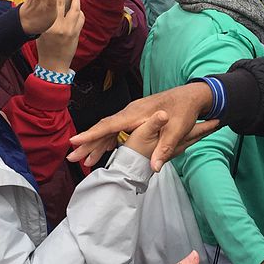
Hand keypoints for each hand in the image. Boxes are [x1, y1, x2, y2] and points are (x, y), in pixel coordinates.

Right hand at [35, 0, 84, 73]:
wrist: (54, 65)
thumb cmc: (44, 49)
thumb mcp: (41, 33)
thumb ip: (47, 19)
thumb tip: (50, 4)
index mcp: (49, 26)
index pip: (52, 5)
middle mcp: (61, 26)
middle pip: (63, 4)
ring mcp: (71, 30)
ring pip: (76, 10)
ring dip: (76, 0)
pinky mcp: (77, 34)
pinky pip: (81, 19)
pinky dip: (80, 12)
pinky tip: (78, 9)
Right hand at [68, 82, 217, 169]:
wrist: (190, 96)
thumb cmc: (184, 111)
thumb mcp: (178, 130)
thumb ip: (164, 147)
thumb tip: (155, 167)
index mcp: (138, 114)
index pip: (110, 125)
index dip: (92, 134)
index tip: (75, 141)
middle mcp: (130, 112)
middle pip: (104, 128)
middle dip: (87, 143)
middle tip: (73, 157)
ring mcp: (131, 114)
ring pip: (108, 129)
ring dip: (95, 144)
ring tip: (82, 160)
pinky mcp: (134, 117)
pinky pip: (115, 129)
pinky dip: (106, 140)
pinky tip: (100, 150)